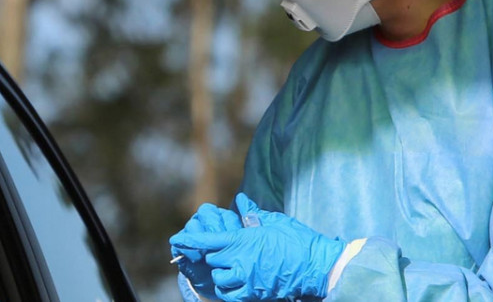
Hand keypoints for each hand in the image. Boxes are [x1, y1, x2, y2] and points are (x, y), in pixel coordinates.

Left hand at [170, 193, 345, 301]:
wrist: (315, 266)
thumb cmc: (297, 240)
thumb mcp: (274, 221)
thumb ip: (252, 212)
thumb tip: (241, 201)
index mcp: (244, 239)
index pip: (209, 240)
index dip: (191, 239)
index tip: (177, 239)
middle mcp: (241, 260)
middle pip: (212, 259)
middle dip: (215, 255)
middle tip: (225, 251)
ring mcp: (247, 279)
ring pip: (219, 278)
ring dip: (221, 272)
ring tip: (231, 267)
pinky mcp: (254, 294)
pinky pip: (230, 295)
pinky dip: (228, 290)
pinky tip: (234, 283)